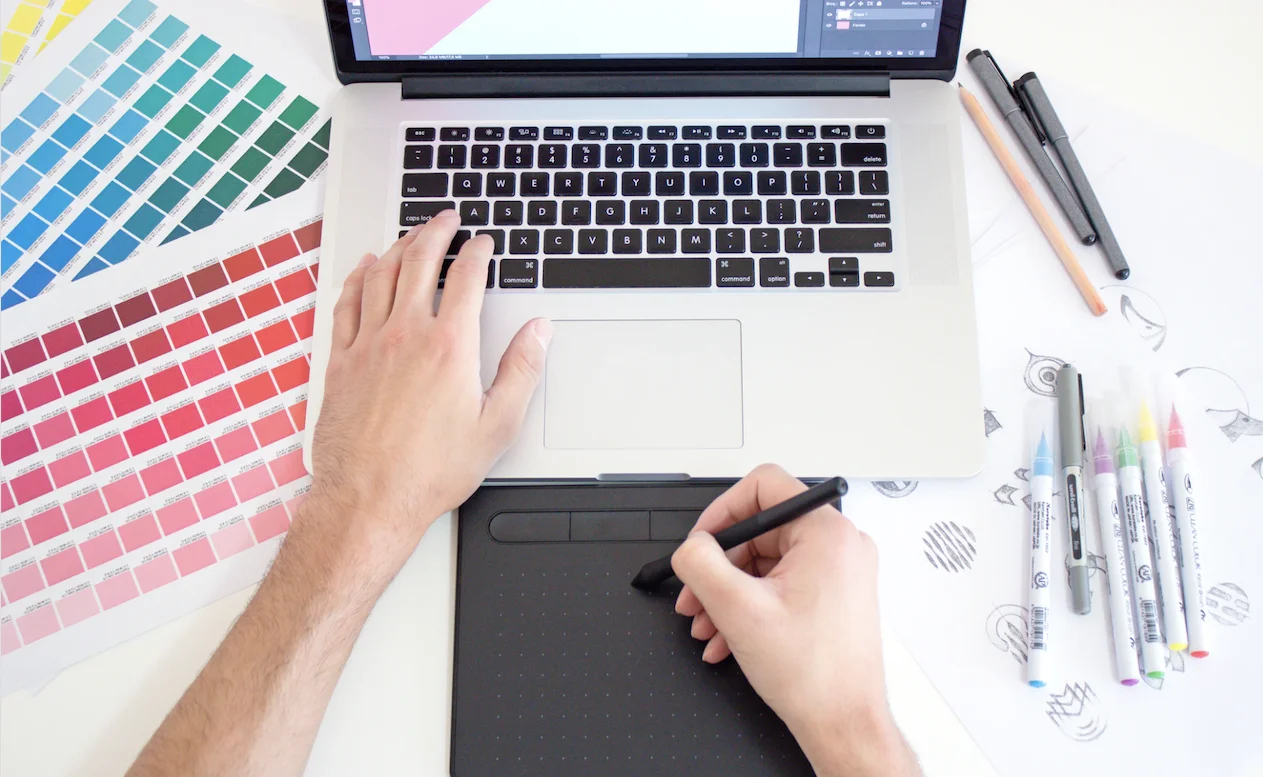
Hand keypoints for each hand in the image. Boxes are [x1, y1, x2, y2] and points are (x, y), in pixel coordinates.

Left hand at [302, 210, 550, 579]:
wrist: (368, 499)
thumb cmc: (430, 471)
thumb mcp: (496, 426)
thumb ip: (522, 371)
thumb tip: (538, 332)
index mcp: (449, 347)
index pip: (465, 278)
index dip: (477, 253)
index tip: (483, 243)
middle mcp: (405, 335)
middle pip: (419, 261)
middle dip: (436, 232)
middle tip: (447, 219)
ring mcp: (368, 345)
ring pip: (381, 275)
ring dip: (400, 246)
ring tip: (411, 234)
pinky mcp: (341, 361)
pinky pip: (347, 303)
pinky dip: (358, 277)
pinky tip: (365, 268)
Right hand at [671, 465, 918, 776]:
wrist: (844, 724)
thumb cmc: (814, 675)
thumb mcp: (738, 609)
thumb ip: (702, 564)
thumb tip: (691, 546)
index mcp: (827, 533)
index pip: (764, 485)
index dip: (722, 511)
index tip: (701, 542)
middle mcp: (840, 545)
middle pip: (760, 531)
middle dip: (719, 566)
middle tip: (694, 594)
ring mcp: (839, 571)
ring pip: (765, 562)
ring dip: (728, 591)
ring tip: (707, 623)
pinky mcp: (833, 595)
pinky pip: (780, 583)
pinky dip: (749, 605)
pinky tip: (727, 636)